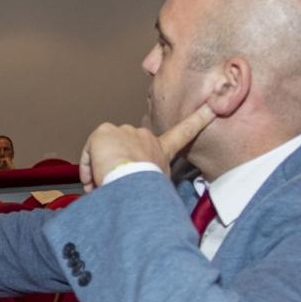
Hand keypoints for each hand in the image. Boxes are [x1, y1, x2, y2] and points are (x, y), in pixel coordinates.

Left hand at [78, 103, 215, 191]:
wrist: (131, 183)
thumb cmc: (142, 194)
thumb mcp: (154, 189)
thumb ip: (147, 182)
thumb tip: (133, 190)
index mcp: (162, 150)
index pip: (184, 132)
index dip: (200, 119)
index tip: (213, 107)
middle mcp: (146, 137)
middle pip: (127, 149)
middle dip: (118, 164)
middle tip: (111, 186)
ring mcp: (125, 131)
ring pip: (106, 151)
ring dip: (100, 168)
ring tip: (102, 186)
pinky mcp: (105, 131)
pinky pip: (90, 150)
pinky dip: (87, 164)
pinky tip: (92, 178)